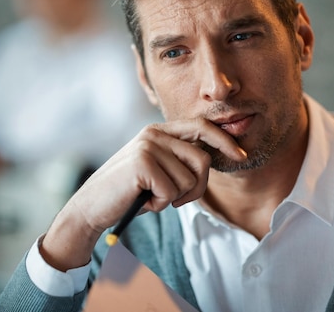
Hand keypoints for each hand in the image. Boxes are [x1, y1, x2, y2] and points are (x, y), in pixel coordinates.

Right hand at [39, 118, 246, 270]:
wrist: (93, 205)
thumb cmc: (129, 191)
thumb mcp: (157, 170)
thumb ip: (178, 158)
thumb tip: (213, 155)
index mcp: (158, 131)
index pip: (201, 127)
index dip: (224, 141)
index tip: (241, 156)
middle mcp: (154, 133)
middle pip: (202, 160)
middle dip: (197, 188)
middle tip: (178, 200)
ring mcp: (148, 146)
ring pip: (188, 180)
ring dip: (174, 198)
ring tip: (151, 197)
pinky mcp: (142, 163)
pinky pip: (171, 191)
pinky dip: (160, 204)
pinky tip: (143, 200)